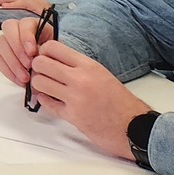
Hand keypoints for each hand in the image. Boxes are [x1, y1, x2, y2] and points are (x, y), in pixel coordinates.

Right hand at [0, 15, 52, 90]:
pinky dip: (8, 70)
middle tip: (28, 64)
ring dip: (12, 61)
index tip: (32, 52)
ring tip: (25, 77)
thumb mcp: (59, 54)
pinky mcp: (4, 55)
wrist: (55, 76)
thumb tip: (41, 56)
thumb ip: (51, 51)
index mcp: (35, 26)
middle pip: (8, 28)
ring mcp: (10, 42)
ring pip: (1, 43)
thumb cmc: (58, 63)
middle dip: (17, 48)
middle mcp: (19, 31)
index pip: (24, 23)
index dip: (26, 36)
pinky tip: (20, 80)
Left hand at [26, 41, 152, 159]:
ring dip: (39, 85)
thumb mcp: (102, 74)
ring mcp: (75, 98)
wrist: (136, 128)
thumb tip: (54, 58)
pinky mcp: (73, 116)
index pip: (52, 46)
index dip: (43, 51)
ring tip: (47, 88)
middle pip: (40, 62)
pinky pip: (47, 103)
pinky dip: (45, 101)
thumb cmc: (121, 102)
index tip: (45, 58)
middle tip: (43, 74)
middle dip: (37, 68)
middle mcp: (80, 79)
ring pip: (39, 82)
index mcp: (89, 66)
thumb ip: (79, 66)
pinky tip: (50, 100)